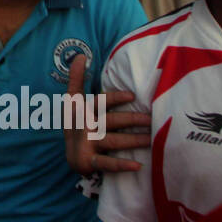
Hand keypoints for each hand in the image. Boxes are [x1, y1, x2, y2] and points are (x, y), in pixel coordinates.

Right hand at [63, 55, 150, 173]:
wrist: (69, 155)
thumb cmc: (77, 123)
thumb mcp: (72, 101)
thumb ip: (76, 78)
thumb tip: (80, 55)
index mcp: (83, 110)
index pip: (100, 102)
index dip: (115, 98)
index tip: (132, 96)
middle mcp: (85, 126)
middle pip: (111, 121)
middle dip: (132, 119)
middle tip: (152, 119)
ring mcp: (87, 144)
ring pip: (114, 141)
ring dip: (133, 140)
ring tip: (151, 140)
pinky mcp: (89, 161)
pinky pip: (107, 164)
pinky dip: (121, 165)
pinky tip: (138, 165)